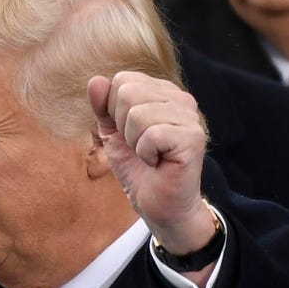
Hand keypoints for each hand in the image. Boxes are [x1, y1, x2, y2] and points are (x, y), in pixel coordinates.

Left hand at [88, 71, 209, 254]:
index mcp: (163, 92)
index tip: (131, 135)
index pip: (122, 80)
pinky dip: (145, 154)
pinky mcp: (193, 138)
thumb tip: (95, 80)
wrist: (160, 206)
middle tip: (140, 147)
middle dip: (123, 127)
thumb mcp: (113, 135)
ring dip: (135, 143)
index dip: (115, 112)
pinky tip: (158, 163)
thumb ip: (103, 106)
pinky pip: (151, 135)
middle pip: (128, 93)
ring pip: (138, 114)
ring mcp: (190, 117)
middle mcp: (181, 98)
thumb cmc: (140, 170)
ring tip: (150, 156)